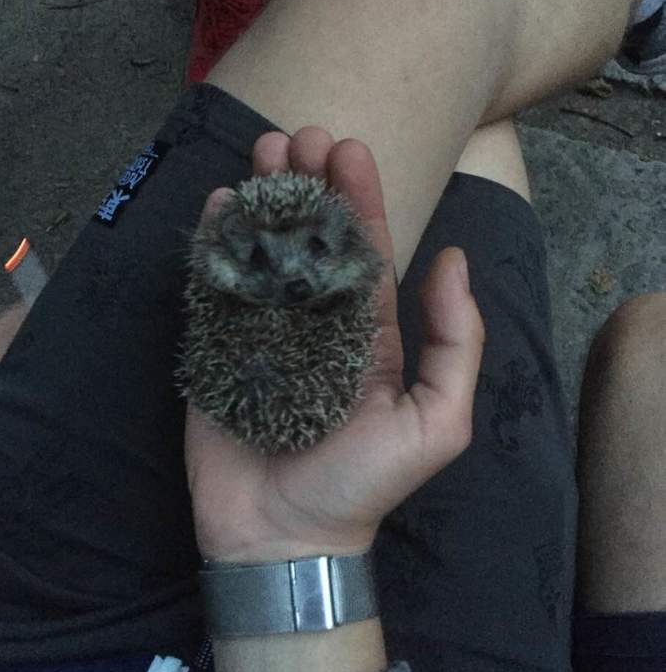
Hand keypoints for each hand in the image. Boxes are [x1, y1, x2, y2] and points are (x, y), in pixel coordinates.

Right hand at [185, 126, 484, 563]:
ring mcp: (266, 332)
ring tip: (261, 151)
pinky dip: (217, 243)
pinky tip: (219, 204)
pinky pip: (219, 286)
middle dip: (308, 183)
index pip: (367, 250)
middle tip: (297, 134)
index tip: (347, 147)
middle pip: (313, 238)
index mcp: (370, 333)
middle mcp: (319, 322)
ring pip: (266, 249)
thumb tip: (453, 260)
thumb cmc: (364, 484)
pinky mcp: (220, 348)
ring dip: (264, 199)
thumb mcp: (437, 422)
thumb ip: (454, 343)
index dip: (360, 197)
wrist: (284, 537)